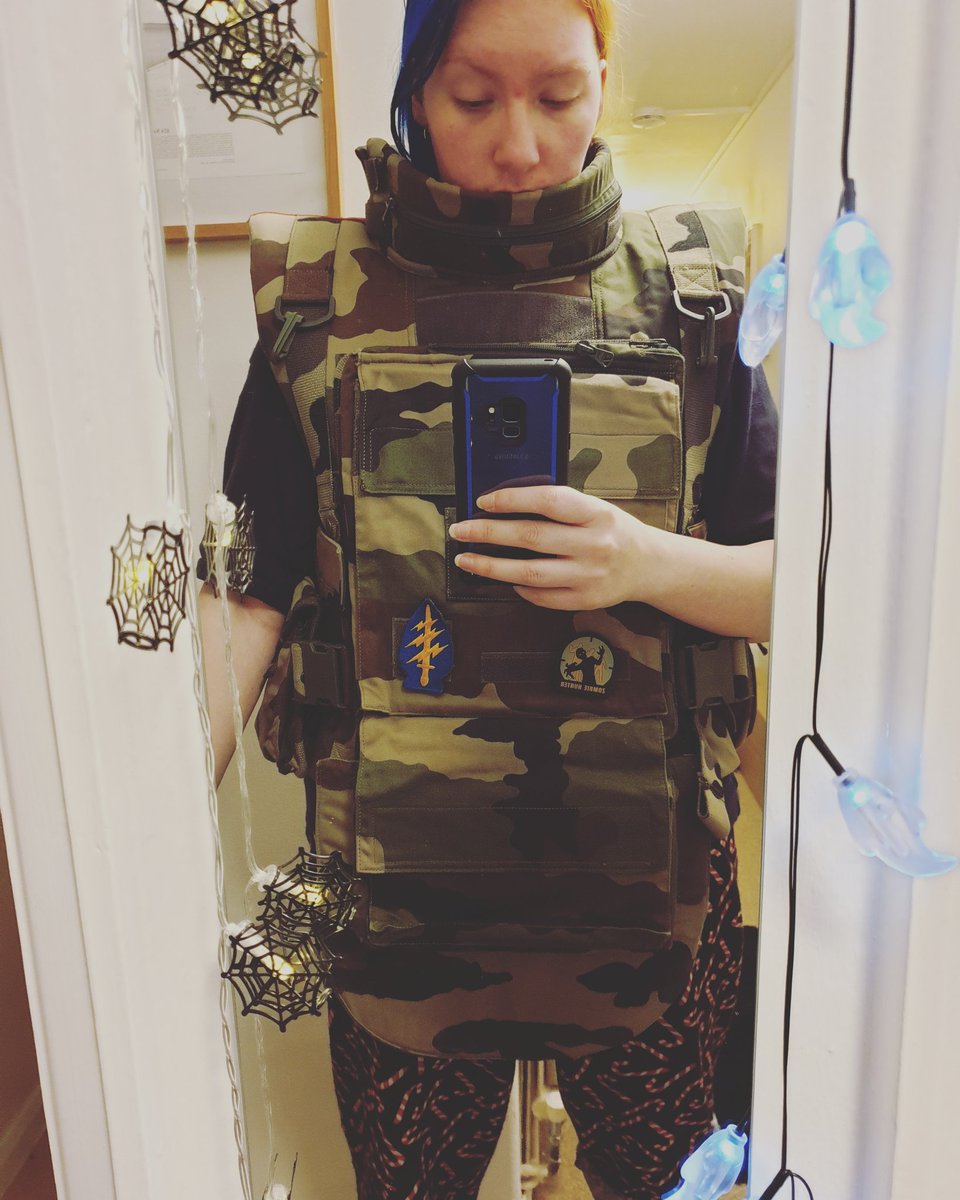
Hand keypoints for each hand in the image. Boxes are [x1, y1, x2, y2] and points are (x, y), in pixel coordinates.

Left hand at [448, 485, 653, 610]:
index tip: (483, 501)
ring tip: (467, 559)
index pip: (548, 501)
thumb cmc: (612, 530)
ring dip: (491, 566)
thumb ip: (557, 506)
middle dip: (488, 533)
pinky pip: (541, 596)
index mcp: (596, 514)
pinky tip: (504, 579)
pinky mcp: (584, 600)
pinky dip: (518, 587)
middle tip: (460, 530)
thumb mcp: (594, 507)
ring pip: (529, 572)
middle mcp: (594, 544)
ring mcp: (589, 576)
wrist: (648, 565)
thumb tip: (503, 506)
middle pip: (531, 537)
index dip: (511, 500)